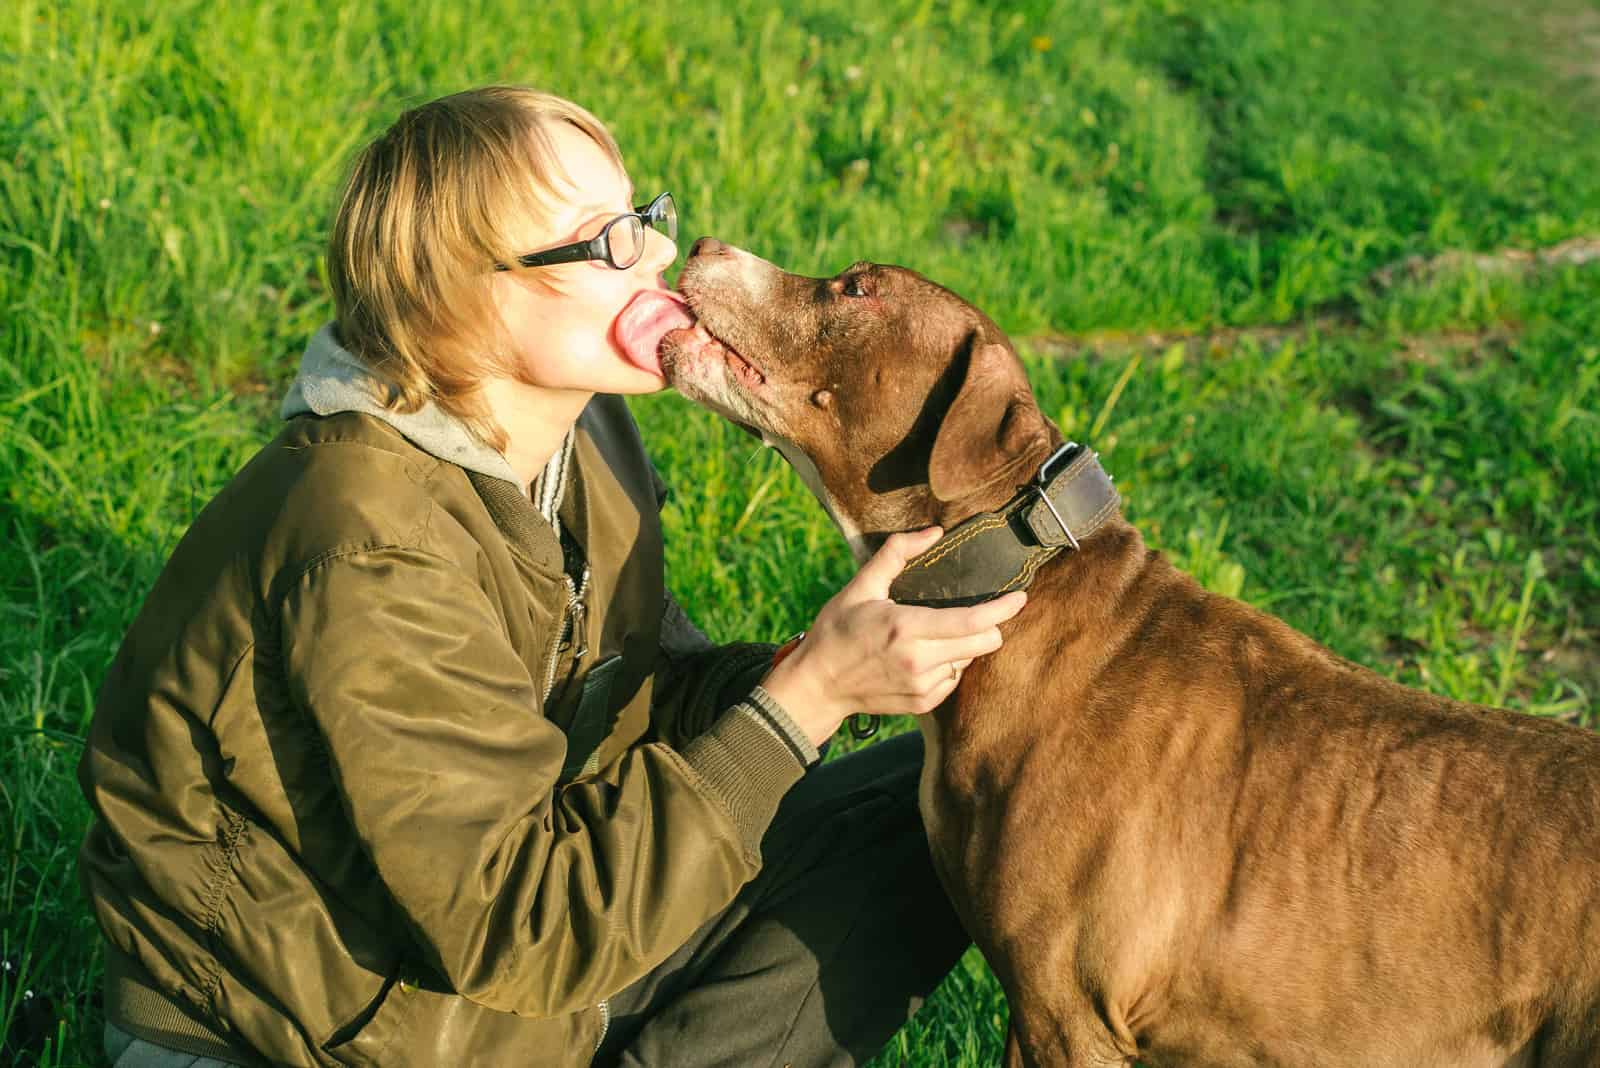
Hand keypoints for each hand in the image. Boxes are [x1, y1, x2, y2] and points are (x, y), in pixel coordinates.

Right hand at [760, 526, 1027, 747]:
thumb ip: (897, 554)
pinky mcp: (922, 703)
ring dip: (962, 646)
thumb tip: (933, 532)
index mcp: (906, 628)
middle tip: (974, 614)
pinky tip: (920, 658)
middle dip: (988, 626)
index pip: (971, 622)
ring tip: (931, 637)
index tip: (1020, 597)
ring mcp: (922, 686)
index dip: (1002, 609)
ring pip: (969, 661)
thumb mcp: (860, 586)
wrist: (816, 686)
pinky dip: (947, 665)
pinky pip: (953, 680)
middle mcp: (919, 661)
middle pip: (984, 644)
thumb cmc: (836, 632)